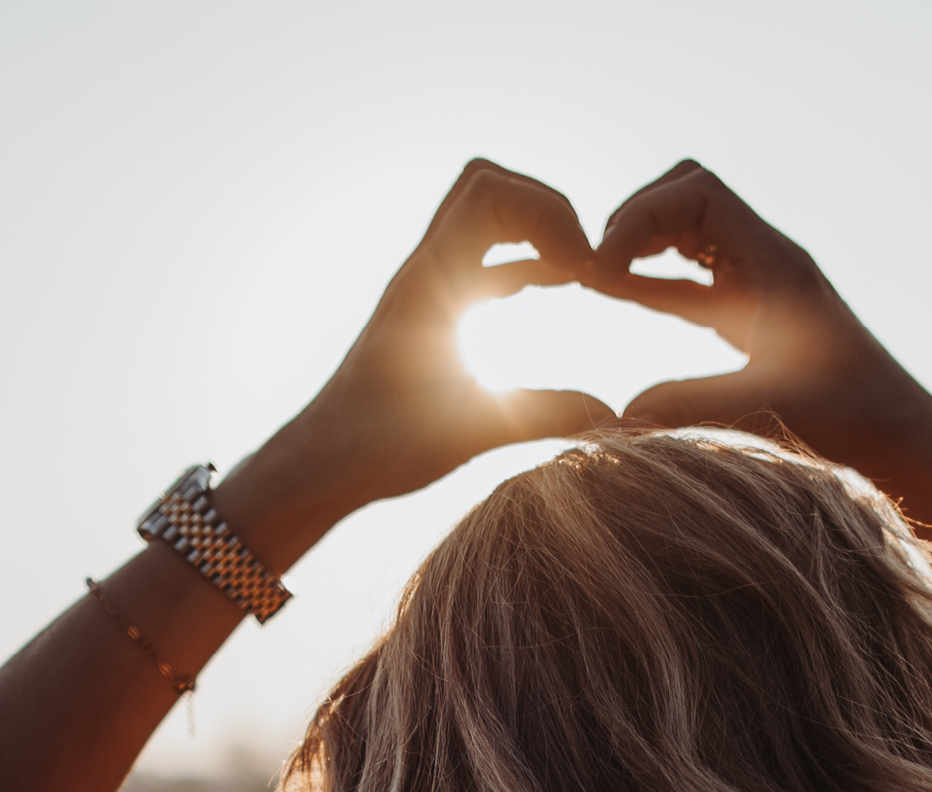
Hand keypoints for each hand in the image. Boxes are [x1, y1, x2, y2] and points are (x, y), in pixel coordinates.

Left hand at [227, 160, 616, 551]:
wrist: (320, 463)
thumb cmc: (377, 446)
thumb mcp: (468, 432)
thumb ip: (542, 416)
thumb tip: (611, 412)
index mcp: (429, 284)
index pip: (488, 193)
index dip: (547, 212)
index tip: (581, 268)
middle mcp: (424, 271)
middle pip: (487, 188)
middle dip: (545, 210)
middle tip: (583, 261)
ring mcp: (426, 288)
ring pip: (484, 220)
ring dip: (534, 232)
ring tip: (578, 272)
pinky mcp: (431, 311)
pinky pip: (482, 261)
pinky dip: (523, 260)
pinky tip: (558, 285)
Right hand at [587, 162, 931, 486]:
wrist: (902, 439)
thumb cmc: (851, 420)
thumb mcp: (766, 408)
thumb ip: (690, 406)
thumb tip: (614, 415)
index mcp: (774, 260)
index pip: (696, 190)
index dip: (640, 216)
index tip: (602, 268)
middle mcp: (768, 261)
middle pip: (687, 195)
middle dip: (634, 221)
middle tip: (593, 268)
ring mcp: (762, 287)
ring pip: (690, 233)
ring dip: (643, 247)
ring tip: (592, 277)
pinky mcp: (756, 319)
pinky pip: (694, 281)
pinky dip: (653, 281)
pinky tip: (613, 294)